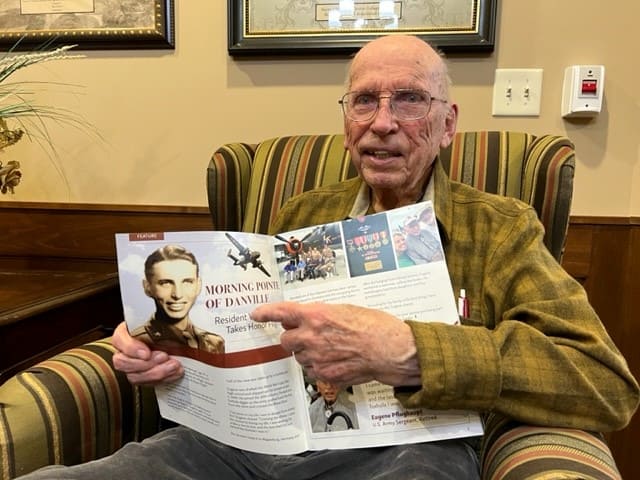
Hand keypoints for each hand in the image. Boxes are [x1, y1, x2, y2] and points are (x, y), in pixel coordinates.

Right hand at [111, 322, 183, 384]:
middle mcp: (124, 351)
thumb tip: (166, 316)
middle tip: (164, 357)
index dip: (131, 349)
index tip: (146, 353)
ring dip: (156, 373)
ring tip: (173, 365)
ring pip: (134, 376)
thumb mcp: (161, 320)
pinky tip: (175, 372)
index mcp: (125, 332)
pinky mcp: (143, 377)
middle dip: (146, 364)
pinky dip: (164, 379)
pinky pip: (148, 383)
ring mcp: (132, 366)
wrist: (175, 339)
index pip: (119, 339)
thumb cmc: (165, 327)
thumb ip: (160, 321)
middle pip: (122, 363)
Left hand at [251, 302, 420, 386]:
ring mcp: (317, 359)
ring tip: (330, 348)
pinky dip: (319, 367)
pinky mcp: (325, 376)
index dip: (265, 313)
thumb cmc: (373, 326)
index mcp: (316, 315)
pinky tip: (337, 360)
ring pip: (298, 357)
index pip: (281, 312)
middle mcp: (311, 337)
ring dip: (307, 353)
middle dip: (293, 337)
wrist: (390, 350)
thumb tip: (306, 318)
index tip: (256, 314)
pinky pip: (313, 371)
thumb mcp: (344, 309)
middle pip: (286, 340)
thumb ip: (320, 314)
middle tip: (307, 335)